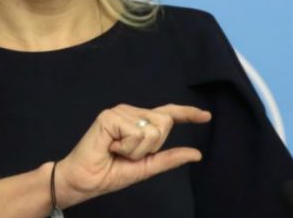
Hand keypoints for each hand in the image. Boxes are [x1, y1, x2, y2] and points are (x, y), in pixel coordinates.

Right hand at [53, 103, 210, 207]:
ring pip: (151, 130)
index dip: (187, 114)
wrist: (85, 181)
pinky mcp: (109, 117)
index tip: (206, 116)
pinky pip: (136, 133)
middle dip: (151, 146)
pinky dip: (126, 148)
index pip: (167, 114)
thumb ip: (169, 158)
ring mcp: (119, 112)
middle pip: (164, 123)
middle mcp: (130, 112)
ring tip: (116, 151)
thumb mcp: (146, 167)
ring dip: (136, 150)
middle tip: (127, 154)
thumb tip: (196, 154)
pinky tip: (110, 147)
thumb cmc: (110, 173)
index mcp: (139, 122)